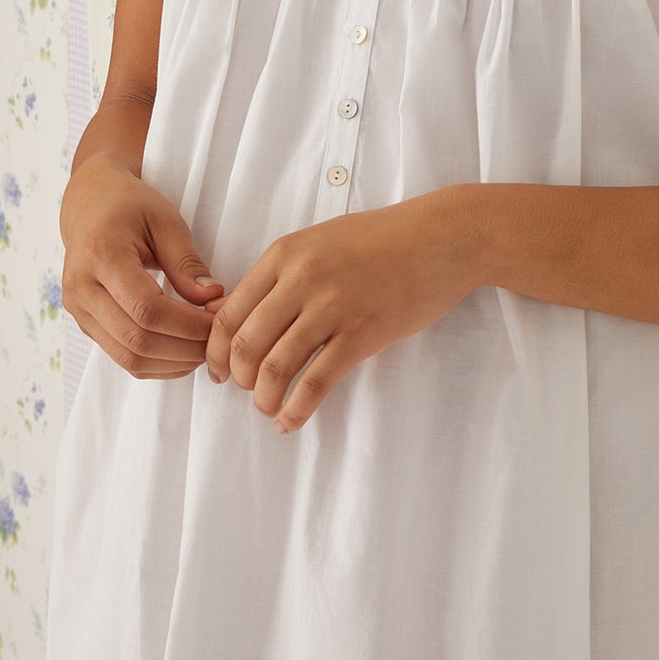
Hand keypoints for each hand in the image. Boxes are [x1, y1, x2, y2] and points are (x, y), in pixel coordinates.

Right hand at [60, 154, 224, 376]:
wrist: (89, 204)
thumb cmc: (130, 206)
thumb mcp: (165, 220)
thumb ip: (187, 261)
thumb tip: (213, 298)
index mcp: (101, 256)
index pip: (147, 309)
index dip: (188, 324)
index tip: (220, 319)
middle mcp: (82, 289)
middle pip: (137, 340)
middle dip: (185, 347)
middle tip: (219, 340)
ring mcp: (79, 311)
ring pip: (128, 358)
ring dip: (173, 362)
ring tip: (205, 348)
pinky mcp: (85, 324)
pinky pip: (122, 357)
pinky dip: (157, 364)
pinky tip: (183, 354)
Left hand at [204, 187, 479, 432]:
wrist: (442, 238)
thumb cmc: (383, 239)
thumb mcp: (321, 241)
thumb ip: (283, 273)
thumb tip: (243, 316)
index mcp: (285, 254)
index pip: (229, 313)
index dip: (216, 350)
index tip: (219, 371)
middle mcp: (302, 278)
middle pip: (245, 344)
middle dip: (238, 378)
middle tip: (247, 391)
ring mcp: (333, 306)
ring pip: (275, 367)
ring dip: (264, 398)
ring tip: (269, 408)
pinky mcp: (363, 333)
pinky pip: (316, 382)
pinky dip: (297, 410)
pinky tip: (291, 420)